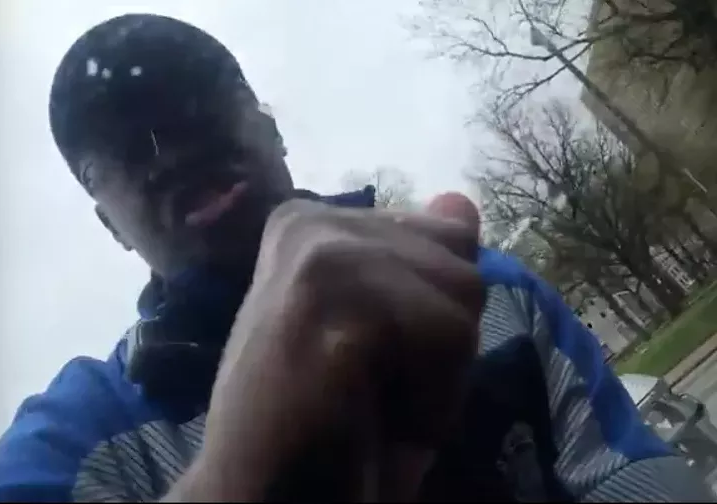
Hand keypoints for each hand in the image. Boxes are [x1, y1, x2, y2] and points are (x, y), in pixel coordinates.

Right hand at [176, 196, 484, 501]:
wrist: (264, 495)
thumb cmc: (324, 422)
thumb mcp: (386, 331)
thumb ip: (420, 265)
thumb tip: (462, 200)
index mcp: (313, 222)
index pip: (445, 238)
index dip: (432, 317)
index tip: (376, 362)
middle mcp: (310, 220)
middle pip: (461, 262)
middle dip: (442, 345)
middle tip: (374, 391)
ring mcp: (317, 252)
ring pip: (463, 292)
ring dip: (437, 376)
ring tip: (370, 404)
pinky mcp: (328, 297)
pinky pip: (446, 332)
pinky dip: (429, 397)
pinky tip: (368, 417)